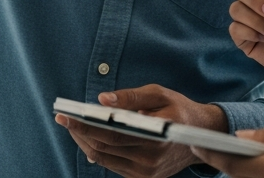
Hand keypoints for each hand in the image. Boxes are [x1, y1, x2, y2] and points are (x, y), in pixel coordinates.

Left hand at [54, 85, 225, 177]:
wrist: (200, 135)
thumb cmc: (177, 109)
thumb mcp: (158, 94)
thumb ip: (130, 97)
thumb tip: (102, 100)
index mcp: (156, 136)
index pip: (111, 133)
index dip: (84, 125)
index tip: (64, 116)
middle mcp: (151, 159)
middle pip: (103, 148)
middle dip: (79, 132)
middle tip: (63, 118)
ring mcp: (146, 173)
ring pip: (104, 159)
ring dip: (85, 142)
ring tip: (74, 126)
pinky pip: (112, 165)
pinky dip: (98, 152)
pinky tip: (90, 138)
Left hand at [190, 127, 263, 177]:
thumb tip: (241, 137)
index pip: (232, 162)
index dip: (209, 152)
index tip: (193, 142)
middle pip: (236, 175)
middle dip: (218, 159)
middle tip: (201, 144)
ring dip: (235, 167)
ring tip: (221, 150)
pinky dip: (251, 173)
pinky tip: (249, 161)